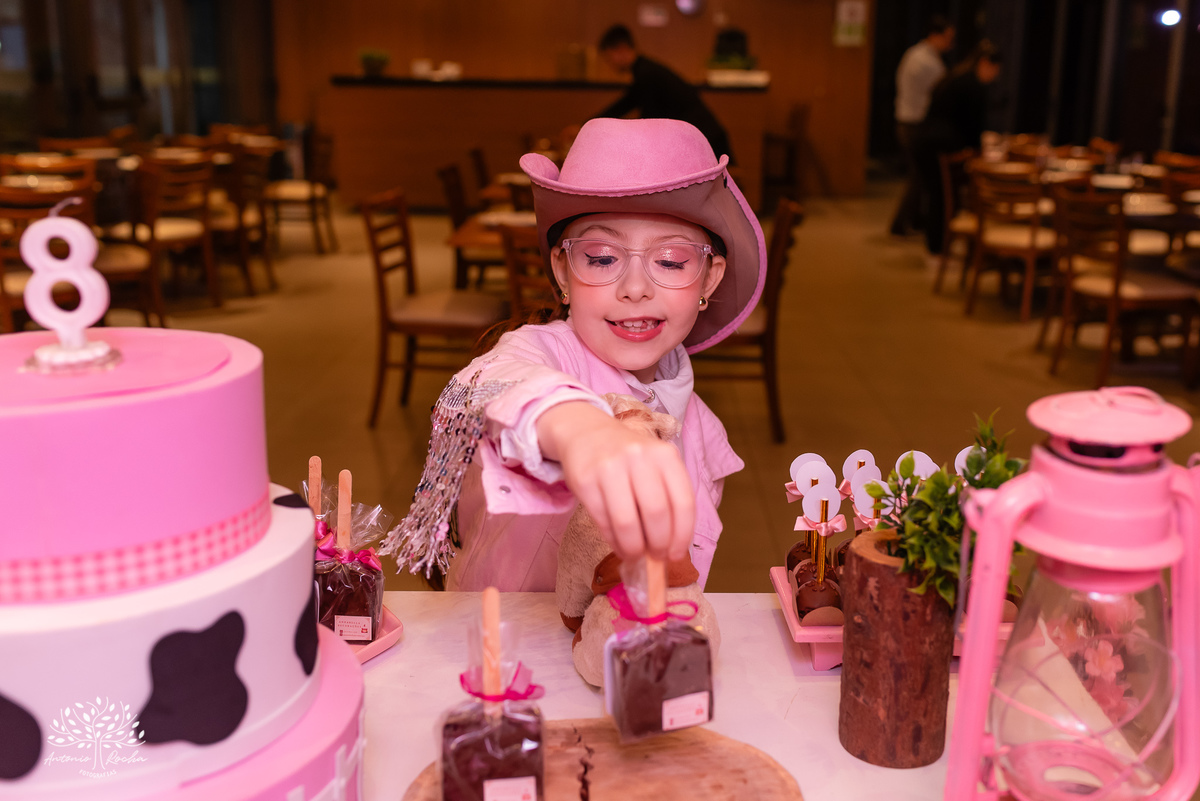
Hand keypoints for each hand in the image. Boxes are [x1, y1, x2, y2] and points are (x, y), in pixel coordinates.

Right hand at [537, 402, 694, 561]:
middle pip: (657, 514)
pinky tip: (619, 545)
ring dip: (634, 548)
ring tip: (636, 554)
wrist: (586, 433)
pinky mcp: (586, 480)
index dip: (682, 535)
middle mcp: (639, 457)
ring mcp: (610, 467)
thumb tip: (670, 549)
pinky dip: (614, 541)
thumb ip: (666, 499)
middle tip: (655, 556)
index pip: (683, 503)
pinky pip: (603, 521)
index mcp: (665, 455)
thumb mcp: (655, 465)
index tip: (676, 554)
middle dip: (658, 545)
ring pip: (628, 523)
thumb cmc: (628, 458)